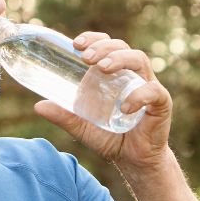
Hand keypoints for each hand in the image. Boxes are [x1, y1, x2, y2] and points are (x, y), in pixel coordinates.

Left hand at [33, 31, 172, 172]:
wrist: (134, 161)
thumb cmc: (111, 139)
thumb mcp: (82, 127)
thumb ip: (64, 116)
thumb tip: (38, 106)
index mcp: (115, 74)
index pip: (107, 45)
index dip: (94, 39)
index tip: (76, 44)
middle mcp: (133, 75)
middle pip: (122, 47)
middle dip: (103, 47)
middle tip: (85, 58)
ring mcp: (148, 86)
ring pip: (139, 60)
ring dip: (120, 60)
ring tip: (102, 69)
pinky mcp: (161, 104)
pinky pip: (153, 92)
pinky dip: (138, 95)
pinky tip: (124, 106)